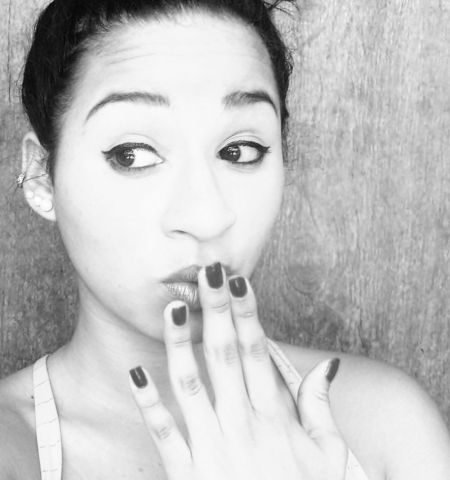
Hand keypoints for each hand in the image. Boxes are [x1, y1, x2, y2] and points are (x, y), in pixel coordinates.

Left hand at [129, 262, 347, 479]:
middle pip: (225, 356)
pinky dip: (149, 404)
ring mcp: (213, 449)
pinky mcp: (189, 475)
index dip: (246, 314)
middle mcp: (242, 425)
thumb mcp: (332, 457)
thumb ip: (322, 409)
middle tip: (206, 273)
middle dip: (215, 311)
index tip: (237, 282)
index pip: (257, 352)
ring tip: (172, 308)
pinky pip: (165, 434)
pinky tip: (135, 374)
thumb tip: (327, 366)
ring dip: (180, 344)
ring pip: (191, 385)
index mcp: (275, 418)